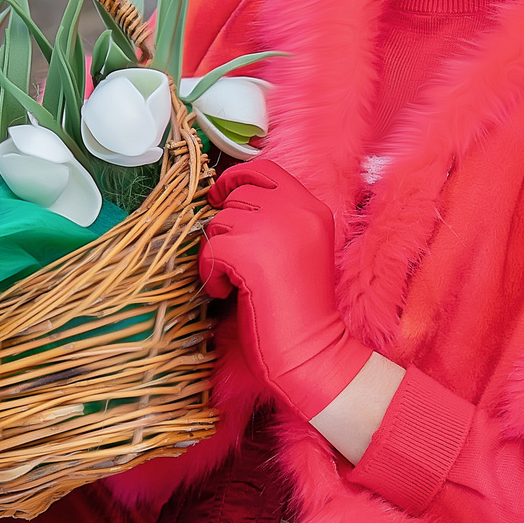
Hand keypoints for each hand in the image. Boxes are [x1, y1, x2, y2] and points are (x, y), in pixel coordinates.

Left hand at [199, 161, 372, 421]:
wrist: (313, 352)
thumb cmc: (301, 308)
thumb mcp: (298, 249)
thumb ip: (275, 220)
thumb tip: (225, 201)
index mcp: (313, 209)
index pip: (265, 170)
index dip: (236, 179)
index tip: (222, 199)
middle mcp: (298, 211)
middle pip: (237, 196)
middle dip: (226, 227)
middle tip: (234, 259)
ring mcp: (276, 230)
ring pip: (219, 222)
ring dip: (218, 253)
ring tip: (238, 282)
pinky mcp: (251, 254)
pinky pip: (210, 249)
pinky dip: (212, 274)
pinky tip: (232, 293)